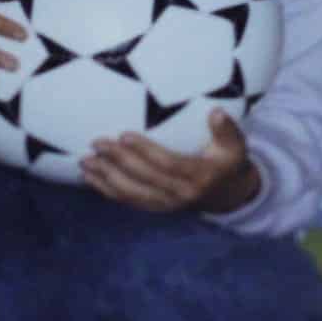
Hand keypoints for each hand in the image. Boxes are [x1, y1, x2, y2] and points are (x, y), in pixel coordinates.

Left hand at [81, 109, 260, 213]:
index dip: (145, 151)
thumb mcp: (235, 146)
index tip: (124, 135)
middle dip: (119, 161)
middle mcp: (180, 195)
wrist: (228, 195)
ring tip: (86, 161)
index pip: (168, 165)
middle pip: (144, 178)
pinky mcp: (156, 208)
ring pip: (132, 193)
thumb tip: (216, 112)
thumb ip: (227, 129)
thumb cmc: (228, 162)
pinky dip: (108, 190)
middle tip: (97, 143)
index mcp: (199, 177)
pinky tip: (90, 177)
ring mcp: (167, 204)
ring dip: (107, 178)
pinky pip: (129, 201)